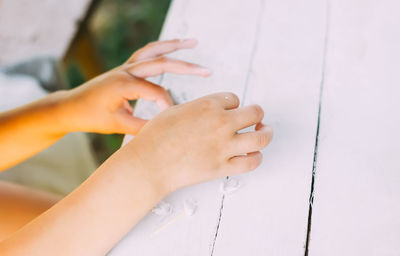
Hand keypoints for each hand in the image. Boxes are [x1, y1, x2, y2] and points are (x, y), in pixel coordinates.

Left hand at [59, 39, 210, 133]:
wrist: (71, 107)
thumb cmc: (91, 117)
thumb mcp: (117, 125)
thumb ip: (143, 127)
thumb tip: (166, 128)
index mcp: (123, 84)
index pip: (156, 92)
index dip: (168, 105)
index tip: (175, 119)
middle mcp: (126, 70)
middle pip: (161, 63)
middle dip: (186, 67)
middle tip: (207, 71)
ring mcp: (125, 66)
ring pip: (154, 51)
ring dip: (173, 46)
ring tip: (192, 42)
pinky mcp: (126, 68)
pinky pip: (146, 53)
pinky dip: (160, 49)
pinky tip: (172, 48)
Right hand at [119, 92, 272, 192]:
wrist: (149, 163)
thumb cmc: (156, 135)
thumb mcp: (175, 110)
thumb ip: (199, 109)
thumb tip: (211, 111)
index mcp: (208, 104)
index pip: (234, 99)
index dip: (233, 105)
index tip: (229, 111)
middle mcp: (221, 123)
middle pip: (255, 113)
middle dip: (257, 114)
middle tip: (256, 119)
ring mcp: (224, 146)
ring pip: (260, 138)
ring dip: (266, 134)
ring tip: (264, 133)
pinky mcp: (222, 167)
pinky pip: (251, 162)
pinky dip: (257, 158)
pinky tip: (253, 155)